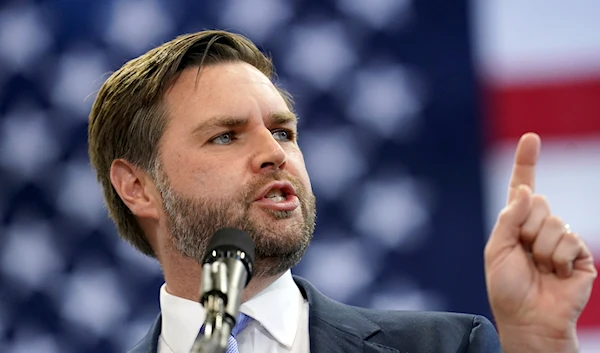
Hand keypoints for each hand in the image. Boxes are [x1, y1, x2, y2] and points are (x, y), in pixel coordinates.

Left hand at [484, 132, 596, 351]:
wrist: (527, 318)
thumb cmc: (507, 287)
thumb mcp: (497, 249)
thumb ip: (509, 218)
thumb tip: (529, 191)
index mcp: (516, 223)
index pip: (523, 187)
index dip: (526, 161)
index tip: (531, 137)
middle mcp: (539, 226)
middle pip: (539, 203)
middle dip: (527, 228)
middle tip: (525, 255)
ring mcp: (561, 239)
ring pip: (553, 222)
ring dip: (541, 248)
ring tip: (539, 268)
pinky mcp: (579, 254)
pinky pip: (569, 240)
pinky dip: (558, 258)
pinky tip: (556, 274)